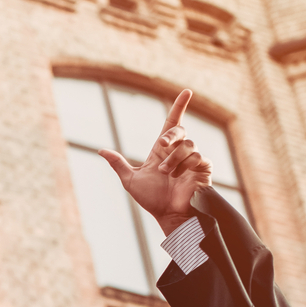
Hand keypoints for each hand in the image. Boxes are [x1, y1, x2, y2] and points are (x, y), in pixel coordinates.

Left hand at [96, 90, 208, 234]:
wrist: (167, 215)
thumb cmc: (151, 200)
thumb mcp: (130, 180)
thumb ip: (118, 164)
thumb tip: (101, 150)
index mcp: (163, 151)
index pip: (173, 123)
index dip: (179, 106)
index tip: (187, 91)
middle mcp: (179, 152)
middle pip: (179, 130)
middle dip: (170, 136)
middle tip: (161, 147)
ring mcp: (192, 160)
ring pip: (187, 146)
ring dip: (174, 159)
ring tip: (166, 174)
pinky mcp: (203, 169)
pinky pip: (198, 157)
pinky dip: (186, 166)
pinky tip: (180, 178)